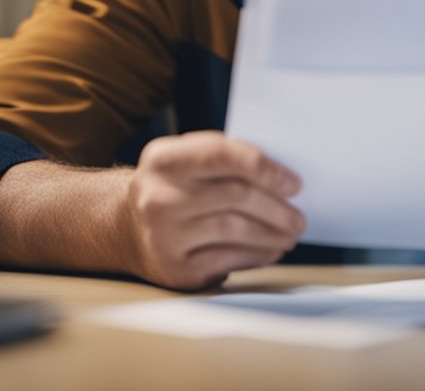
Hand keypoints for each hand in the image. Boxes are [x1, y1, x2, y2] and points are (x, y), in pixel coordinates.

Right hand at [121, 131, 305, 289]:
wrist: (124, 229)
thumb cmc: (172, 189)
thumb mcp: (185, 160)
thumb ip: (225, 158)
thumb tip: (282, 178)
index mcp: (163, 158)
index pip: (220, 154)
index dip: (264, 168)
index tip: (294, 183)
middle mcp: (157, 196)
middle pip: (235, 196)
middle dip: (277, 207)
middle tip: (299, 216)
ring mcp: (163, 235)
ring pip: (235, 229)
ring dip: (273, 233)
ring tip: (291, 233)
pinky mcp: (174, 269)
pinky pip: (228, 260)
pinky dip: (258, 255)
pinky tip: (271, 250)